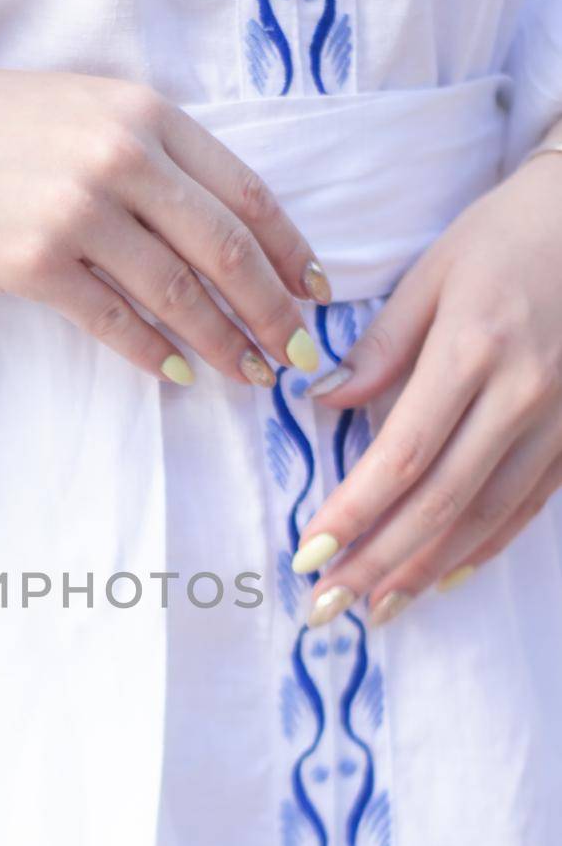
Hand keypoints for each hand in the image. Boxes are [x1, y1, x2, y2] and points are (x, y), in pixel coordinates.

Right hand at [0, 54, 330, 387]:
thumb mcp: (79, 109)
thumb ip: (149, 155)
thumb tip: (217, 232)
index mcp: (143, 111)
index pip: (245, 190)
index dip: (292, 249)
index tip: (319, 291)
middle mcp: (120, 156)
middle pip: (228, 249)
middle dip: (276, 312)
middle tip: (302, 357)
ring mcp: (76, 211)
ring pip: (179, 292)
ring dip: (224, 342)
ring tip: (251, 376)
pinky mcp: (32, 263)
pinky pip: (112, 321)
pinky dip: (151, 352)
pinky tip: (176, 373)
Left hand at [295, 140, 561, 626]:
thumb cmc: (508, 236)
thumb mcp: (434, 272)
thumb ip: (381, 346)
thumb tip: (322, 399)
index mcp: (473, 350)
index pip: (401, 455)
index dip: (353, 513)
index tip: (308, 551)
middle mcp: (521, 395)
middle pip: (440, 502)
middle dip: (378, 563)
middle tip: (327, 604)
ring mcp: (558, 421)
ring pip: (485, 517)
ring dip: (425, 571)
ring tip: (375, 609)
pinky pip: (527, 508)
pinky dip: (481, 550)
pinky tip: (442, 580)